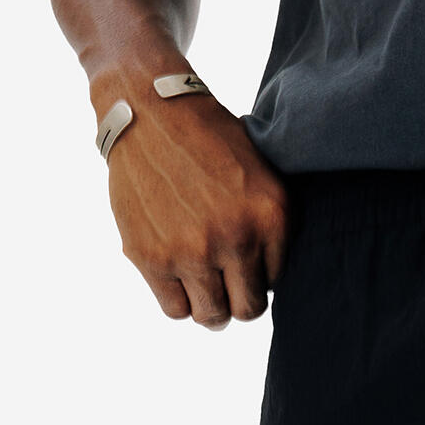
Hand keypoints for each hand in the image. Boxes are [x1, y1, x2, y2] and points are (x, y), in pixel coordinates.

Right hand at [99, 79, 287, 325]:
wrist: (148, 108)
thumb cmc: (208, 139)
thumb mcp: (261, 171)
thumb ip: (273, 224)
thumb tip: (270, 282)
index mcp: (270, 217)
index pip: (276, 282)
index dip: (259, 272)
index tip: (242, 254)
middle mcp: (235, 239)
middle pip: (247, 309)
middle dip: (238, 298)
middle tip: (225, 279)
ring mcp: (192, 252)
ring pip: (212, 317)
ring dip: (208, 304)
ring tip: (201, 278)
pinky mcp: (152, 257)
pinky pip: (175, 310)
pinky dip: (178, 299)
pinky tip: (177, 273)